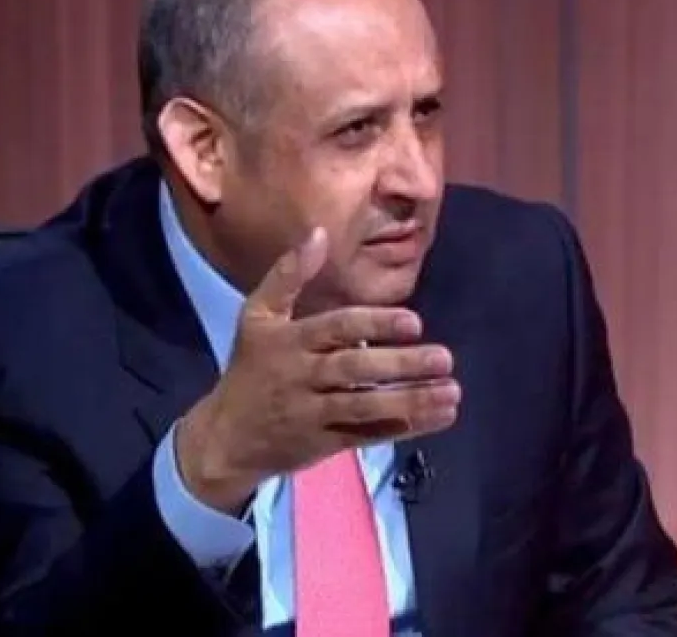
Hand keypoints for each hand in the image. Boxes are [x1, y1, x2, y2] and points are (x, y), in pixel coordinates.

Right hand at [174, 227, 459, 512]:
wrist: (225, 438)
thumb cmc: (250, 368)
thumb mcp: (257, 316)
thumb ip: (288, 275)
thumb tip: (319, 232)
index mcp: (289, 341)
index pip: (336, 329)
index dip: (375, 325)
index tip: (415, 322)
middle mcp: (302, 376)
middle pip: (355, 370)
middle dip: (401, 365)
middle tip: (445, 358)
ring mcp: (314, 413)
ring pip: (366, 408)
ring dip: (411, 401)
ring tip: (451, 392)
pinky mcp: (324, 444)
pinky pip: (367, 437)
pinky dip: (402, 428)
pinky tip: (437, 418)